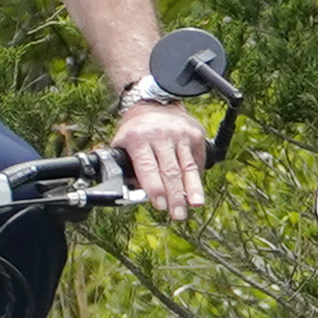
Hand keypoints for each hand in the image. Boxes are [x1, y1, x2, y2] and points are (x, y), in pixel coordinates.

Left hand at [115, 90, 209, 222]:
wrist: (155, 102)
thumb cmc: (136, 131)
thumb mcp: (122, 145)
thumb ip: (126, 169)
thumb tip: (136, 195)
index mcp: (138, 138)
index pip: (148, 168)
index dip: (155, 189)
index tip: (160, 206)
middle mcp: (160, 134)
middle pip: (170, 171)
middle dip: (175, 196)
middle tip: (178, 215)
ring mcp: (180, 133)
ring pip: (187, 167)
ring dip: (192, 189)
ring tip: (195, 205)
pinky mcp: (195, 134)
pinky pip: (196, 160)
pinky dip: (195, 177)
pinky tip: (195, 190)